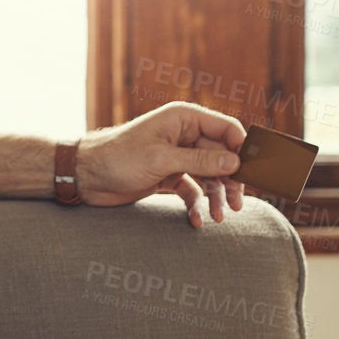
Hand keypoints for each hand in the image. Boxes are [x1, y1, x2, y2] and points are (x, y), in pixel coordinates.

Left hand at [75, 102, 247, 227]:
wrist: (85, 176)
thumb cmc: (118, 158)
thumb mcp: (162, 159)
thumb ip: (200, 161)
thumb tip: (236, 161)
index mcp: (184, 119)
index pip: (226, 128)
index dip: (242, 149)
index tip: (253, 172)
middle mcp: (184, 135)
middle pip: (222, 156)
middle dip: (230, 181)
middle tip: (236, 205)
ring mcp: (177, 156)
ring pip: (209, 176)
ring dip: (215, 197)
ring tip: (218, 218)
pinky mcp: (168, 176)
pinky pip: (192, 190)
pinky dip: (196, 204)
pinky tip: (196, 220)